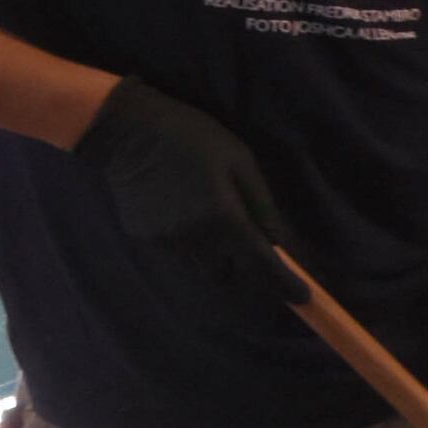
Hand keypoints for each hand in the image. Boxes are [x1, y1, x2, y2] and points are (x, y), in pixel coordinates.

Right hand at [74, 80, 286, 294]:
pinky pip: (175, 248)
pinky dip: (184, 236)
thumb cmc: (191, 136)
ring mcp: (167, 242)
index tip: (302, 297)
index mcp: (224, 219)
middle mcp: (196, 240)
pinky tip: (174, 202)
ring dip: (209, 249)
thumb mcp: (239, 158)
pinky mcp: (144, 237)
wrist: (125, 129)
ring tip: (200, 207)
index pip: (262, 266)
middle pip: (227, 276)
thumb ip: (260, 202)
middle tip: (240, 236)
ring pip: (199, 262)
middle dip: (239, 266)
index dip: (285, 285)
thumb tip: (276, 240)